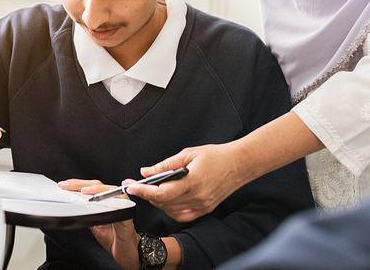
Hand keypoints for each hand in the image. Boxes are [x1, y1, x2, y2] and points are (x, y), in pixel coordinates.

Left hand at [59, 179, 139, 269]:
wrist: (125, 250)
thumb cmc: (113, 239)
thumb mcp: (93, 224)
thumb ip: (87, 212)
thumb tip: (73, 205)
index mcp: (106, 201)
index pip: (91, 187)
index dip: (77, 184)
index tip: (64, 185)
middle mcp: (114, 199)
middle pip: (97, 184)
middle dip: (79, 183)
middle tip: (65, 185)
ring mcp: (121, 203)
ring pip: (107, 188)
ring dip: (92, 187)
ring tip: (79, 189)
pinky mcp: (126, 210)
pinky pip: (118, 198)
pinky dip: (107, 196)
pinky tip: (96, 197)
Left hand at [126, 142, 249, 221]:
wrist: (239, 164)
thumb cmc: (216, 156)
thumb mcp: (188, 154)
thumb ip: (165, 165)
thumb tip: (146, 172)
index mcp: (193, 181)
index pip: (161, 192)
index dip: (143, 190)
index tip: (130, 186)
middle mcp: (197, 197)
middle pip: (163, 202)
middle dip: (146, 194)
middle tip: (136, 184)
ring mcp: (201, 206)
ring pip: (170, 210)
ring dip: (157, 201)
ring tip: (152, 188)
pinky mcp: (204, 210)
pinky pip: (181, 215)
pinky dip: (170, 208)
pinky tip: (167, 199)